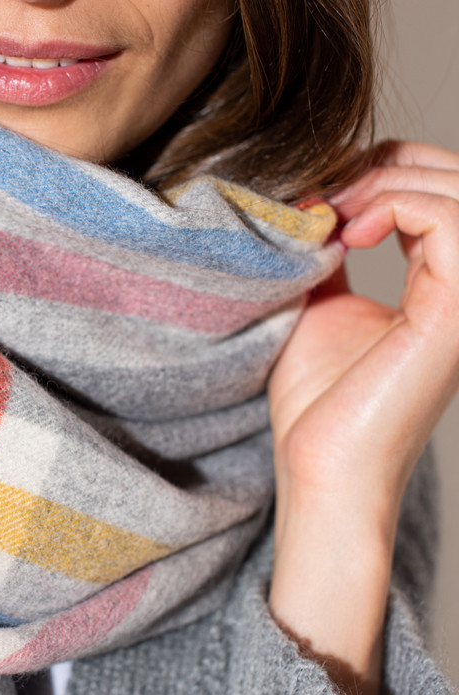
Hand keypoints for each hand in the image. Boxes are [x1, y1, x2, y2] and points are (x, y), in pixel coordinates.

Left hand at [267, 141, 458, 694]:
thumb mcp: (317, 302)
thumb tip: (316, 192)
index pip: (438, 188)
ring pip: (458, 191)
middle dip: (384, 165)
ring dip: (385, 184)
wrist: (318, 464)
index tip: (316, 191)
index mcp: (440, 282)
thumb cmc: (317, 399)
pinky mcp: (457, 312)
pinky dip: (396, 206)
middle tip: (322, 193)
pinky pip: (451, 222)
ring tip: (332, 215)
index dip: (381, 167)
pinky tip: (348, 233)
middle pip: (455, 178)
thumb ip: (328, 249)